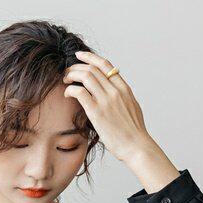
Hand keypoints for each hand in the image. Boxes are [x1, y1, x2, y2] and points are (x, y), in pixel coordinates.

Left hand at [63, 50, 180, 190]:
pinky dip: (70, 90)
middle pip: (92, 68)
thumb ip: (123, 97)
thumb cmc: (134, 132)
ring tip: (65, 81)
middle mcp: (115, 91)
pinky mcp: (97, 112)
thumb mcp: (132, 108)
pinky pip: (80, 92)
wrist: (137, 146)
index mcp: (124, 89)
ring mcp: (106, 100)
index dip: (90, 57)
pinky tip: (67, 94)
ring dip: (71, 75)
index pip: (105, 65)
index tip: (79, 55)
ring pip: (85, 76)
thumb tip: (116, 92)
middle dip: (76, 67)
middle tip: (67, 72)